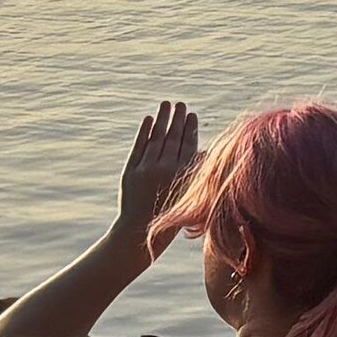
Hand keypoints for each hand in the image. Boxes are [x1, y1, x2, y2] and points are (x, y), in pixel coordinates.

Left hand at [111, 100, 199, 244]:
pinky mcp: (131, 172)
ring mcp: (146, 170)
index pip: (188, 145)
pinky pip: (139, 147)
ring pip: (156, 138)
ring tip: (166, 104)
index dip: (190, 129)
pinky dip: (144, 132)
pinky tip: (149, 119)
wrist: (140, 233)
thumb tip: (205, 151)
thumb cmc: (169, 217)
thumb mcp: (189, 196)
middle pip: (173, 138)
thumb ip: (195, 173)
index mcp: (182, 176)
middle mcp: (165, 170)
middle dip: (177, 119)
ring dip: (162, 119)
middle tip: (180, 104)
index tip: (192, 115)